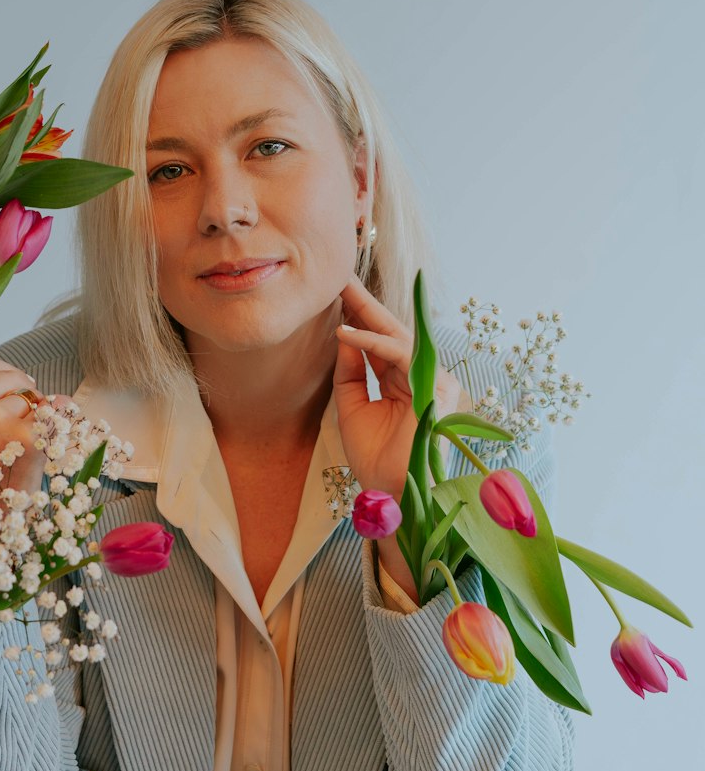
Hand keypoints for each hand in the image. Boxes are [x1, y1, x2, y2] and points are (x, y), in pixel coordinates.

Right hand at [0, 353, 56, 498]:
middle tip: (18, 424)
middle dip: (21, 393)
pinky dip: (54, 429)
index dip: (0, 377)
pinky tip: (44, 448)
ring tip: (21, 447)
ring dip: (34, 415)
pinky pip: (50, 416)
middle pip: (10, 375)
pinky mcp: (25, 437)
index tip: (6, 395)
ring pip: (29, 398)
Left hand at [333, 273, 460, 502]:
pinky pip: (400, 355)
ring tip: (338, 290)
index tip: (336, 290)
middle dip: (364, 302)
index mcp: (405, 381)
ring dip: (367, 311)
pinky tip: (344, 331)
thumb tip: (344, 332)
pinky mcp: (435, 388)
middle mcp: (424, 375)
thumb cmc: (374, 458)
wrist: (389, 495)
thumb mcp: (351, 406)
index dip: (360, 315)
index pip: (381, 340)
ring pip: (397, 336)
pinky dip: (371, 341)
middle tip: (339, 275)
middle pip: (391, 331)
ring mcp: (434, 380)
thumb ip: (350, 370)